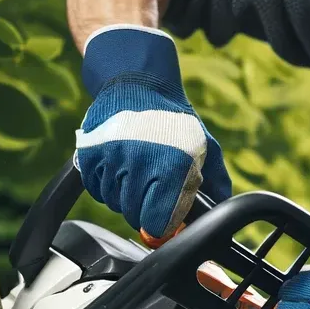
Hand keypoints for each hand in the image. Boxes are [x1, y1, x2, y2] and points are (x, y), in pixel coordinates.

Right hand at [74, 26, 230, 237]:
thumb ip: (216, 182)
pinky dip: (105, 186)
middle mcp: (139, 162)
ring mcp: (111, 157)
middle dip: (144, 211)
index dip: (162, 225)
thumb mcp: (205, 146)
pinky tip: (119, 171)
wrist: (138, 83)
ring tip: (136, 178)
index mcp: (171, 165)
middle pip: (134, 215)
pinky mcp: (89, 153)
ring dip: (124, 198)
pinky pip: (95, 188)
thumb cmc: (175, 120)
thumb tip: (220, 212)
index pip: (158, 220)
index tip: (163, 220)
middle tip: (150, 196)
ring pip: (113, 202)